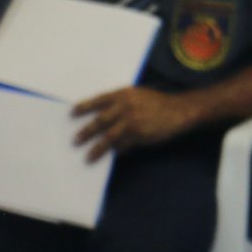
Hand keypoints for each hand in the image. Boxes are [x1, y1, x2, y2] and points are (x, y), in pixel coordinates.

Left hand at [71, 86, 197, 162]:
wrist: (179, 110)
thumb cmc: (158, 102)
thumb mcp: (138, 95)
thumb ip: (121, 103)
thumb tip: (103, 117)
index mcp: (123, 94)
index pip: (98, 100)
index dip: (84, 107)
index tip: (72, 113)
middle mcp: (125, 107)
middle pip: (99, 121)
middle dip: (85, 132)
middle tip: (75, 140)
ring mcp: (131, 122)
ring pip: (108, 137)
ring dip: (96, 148)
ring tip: (87, 157)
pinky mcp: (138, 135)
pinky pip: (122, 146)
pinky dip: (116, 152)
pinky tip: (111, 157)